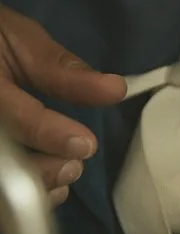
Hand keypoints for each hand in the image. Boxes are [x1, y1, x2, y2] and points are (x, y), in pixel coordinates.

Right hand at [0, 7, 125, 205]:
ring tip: (66, 174)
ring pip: (2, 182)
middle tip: (76, 165)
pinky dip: (23, 194)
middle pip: (2, 163)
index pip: (11, 119)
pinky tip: (49, 187)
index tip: (86, 144)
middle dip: (41, 171)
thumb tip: (114, 90)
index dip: (48, 133)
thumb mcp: (19, 39)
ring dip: (34, 188)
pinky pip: (2, 187)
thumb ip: (60, 70)